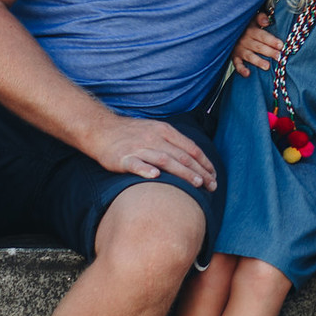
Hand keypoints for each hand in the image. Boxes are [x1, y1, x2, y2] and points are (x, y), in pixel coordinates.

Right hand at [86, 113, 216, 189]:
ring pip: (164, 160)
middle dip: (199, 171)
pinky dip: (146, 170)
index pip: (190, 148)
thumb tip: (194, 158)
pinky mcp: (122, 157)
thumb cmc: (131, 133)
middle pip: (181, 155)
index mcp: (164, 131)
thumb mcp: (155, 130)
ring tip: (196, 183)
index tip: (214, 175)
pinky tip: (155, 176)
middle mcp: (154, 138)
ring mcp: (138, 147)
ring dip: (182, 172)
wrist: (101, 130)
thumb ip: (173, 142)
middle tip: (212, 185)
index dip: (204, 162)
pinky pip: (135, 164)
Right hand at [231, 12, 282, 76]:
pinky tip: (247, 74)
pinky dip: (241, 69)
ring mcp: (239, 49)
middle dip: (269, 52)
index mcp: (251, 30)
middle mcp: (245, 40)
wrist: (228, 31)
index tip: (281, 45)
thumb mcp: (252, 18)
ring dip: (258, 61)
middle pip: (259, 47)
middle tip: (279, 57)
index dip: (271, 40)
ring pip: (250, 56)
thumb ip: (260, 17)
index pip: (262, 36)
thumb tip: (266, 21)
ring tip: (267, 66)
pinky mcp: (234, 57)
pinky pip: (237, 64)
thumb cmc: (246, 26)